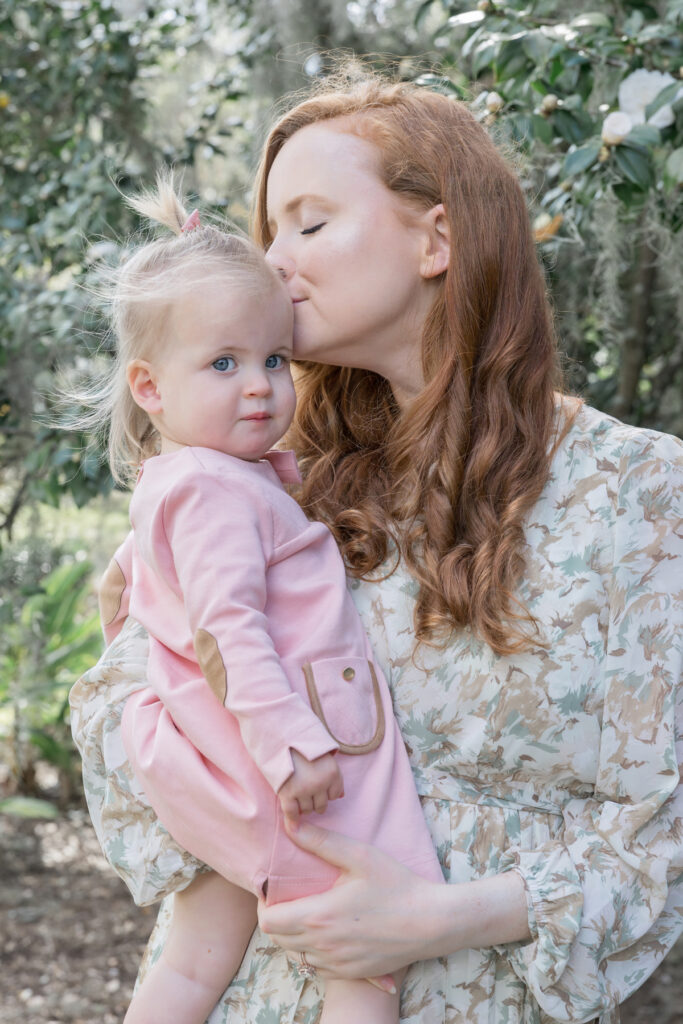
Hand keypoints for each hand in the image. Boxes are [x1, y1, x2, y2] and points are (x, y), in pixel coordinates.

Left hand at [258, 818, 444, 980]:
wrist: (431, 922)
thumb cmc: (396, 885)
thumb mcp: (359, 856)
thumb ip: (321, 841)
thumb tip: (291, 824)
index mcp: (318, 916)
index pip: (268, 921)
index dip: (263, 904)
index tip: (272, 889)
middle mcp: (322, 946)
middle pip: (277, 940)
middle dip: (276, 918)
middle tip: (290, 897)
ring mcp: (337, 964)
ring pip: (296, 956)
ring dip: (293, 936)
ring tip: (308, 913)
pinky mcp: (351, 973)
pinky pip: (317, 968)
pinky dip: (313, 953)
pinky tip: (328, 932)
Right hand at [277, 750, 343, 820]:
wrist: (283, 738)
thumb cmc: (304, 747)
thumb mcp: (325, 757)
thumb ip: (334, 776)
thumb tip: (340, 797)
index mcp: (333, 773)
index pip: (335, 795)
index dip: (326, 792)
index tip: (319, 786)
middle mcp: (320, 783)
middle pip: (321, 805)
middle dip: (315, 802)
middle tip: (306, 792)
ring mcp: (304, 789)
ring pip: (307, 810)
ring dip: (303, 806)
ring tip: (297, 796)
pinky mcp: (287, 793)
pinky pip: (292, 812)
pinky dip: (292, 818)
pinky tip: (293, 818)